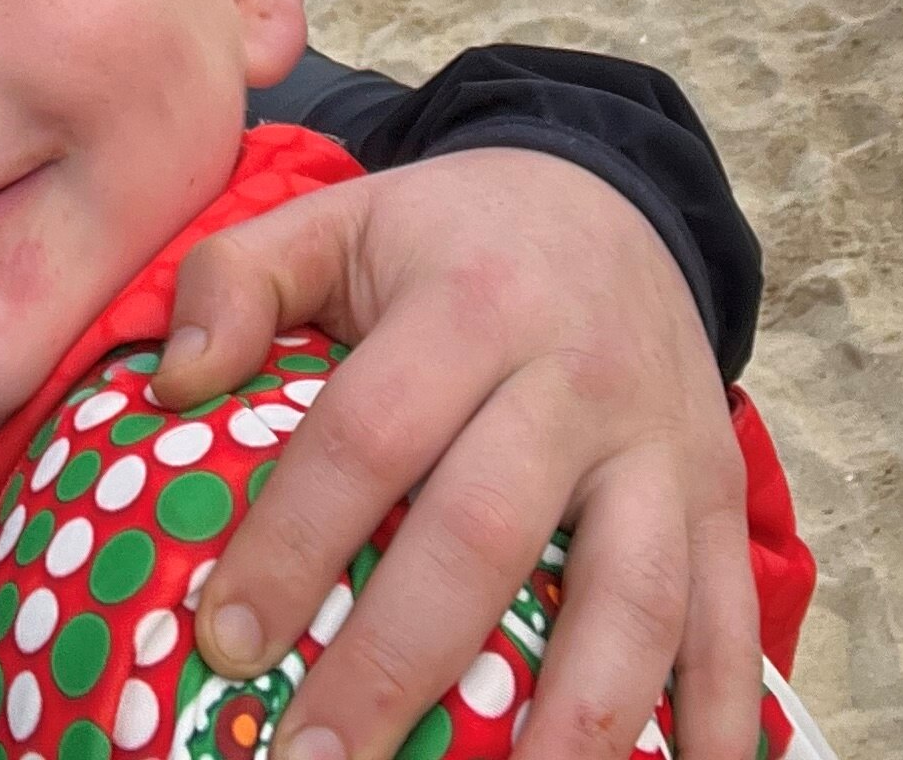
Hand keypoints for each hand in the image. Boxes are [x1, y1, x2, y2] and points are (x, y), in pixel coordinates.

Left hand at [152, 148, 760, 759]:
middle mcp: (578, 379)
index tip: (226, 643)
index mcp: (471, 304)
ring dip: (569, 728)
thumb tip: (171, 381)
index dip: (296, 540)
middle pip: (486, 533)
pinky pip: (731, 626)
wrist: (619, 196)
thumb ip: (239, 278)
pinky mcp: (722, 503)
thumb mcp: (340, 216)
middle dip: (395, 664)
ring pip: (633, 599)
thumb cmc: (448, 241)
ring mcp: (665, 450)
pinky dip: (722, 724)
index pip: (372, 432)